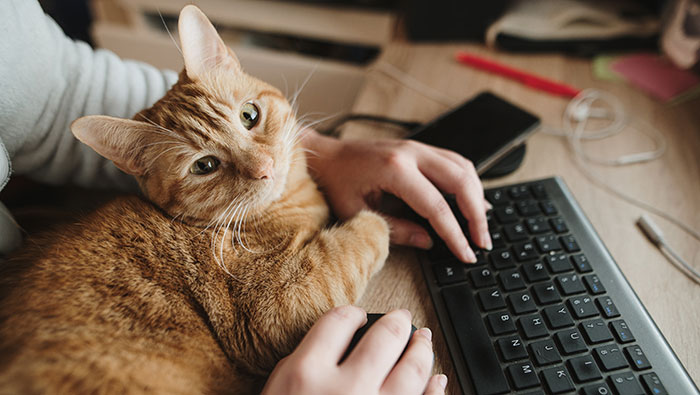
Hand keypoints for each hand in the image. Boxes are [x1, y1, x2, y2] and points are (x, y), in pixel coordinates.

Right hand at [262, 306, 446, 394]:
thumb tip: (332, 343)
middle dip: (398, 322)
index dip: (353, 313)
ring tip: (424, 340)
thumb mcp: (275, 391)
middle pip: (385, 337)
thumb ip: (300, 365)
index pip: (339, 321)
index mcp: (306, 375)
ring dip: (421, 350)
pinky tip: (436, 380)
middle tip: (403, 317)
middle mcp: (345, 390)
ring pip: (412, 369)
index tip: (358, 315)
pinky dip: (433, 390)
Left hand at [302, 130, 490, 262]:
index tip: (466, 254)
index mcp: (394, 169)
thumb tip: (428, 242)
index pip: (437, 207)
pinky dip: (469, 183)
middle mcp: (411, 153)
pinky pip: (454, 162)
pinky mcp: (419, 148)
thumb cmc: (335, 183)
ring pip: (463, 168)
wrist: (324, 156)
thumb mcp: (358, 214)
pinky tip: (474, 201)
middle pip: (461, 182)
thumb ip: (395, 230)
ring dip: (478, 197)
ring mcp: (417, 147)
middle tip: (482, 243)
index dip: (455, 235)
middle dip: (476, 216)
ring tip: (481, 226)